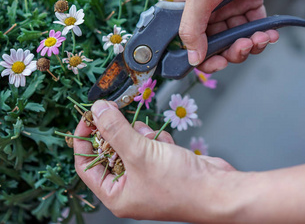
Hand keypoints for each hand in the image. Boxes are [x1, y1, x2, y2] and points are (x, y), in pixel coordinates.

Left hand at [74, 100, 238, 221]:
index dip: (84, 139)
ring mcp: (146, 175)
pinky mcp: (161, 165)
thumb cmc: (182, 185)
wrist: (220, 190)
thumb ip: (116, 130)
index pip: (86, 165)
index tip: (87, 116)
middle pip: (109, 151)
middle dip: (117, 133)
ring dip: (140, 135)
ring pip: (130, 143)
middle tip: (115, 112)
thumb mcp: (140, 153)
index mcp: (116, 194)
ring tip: (151, 139)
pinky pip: (148, 144)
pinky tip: (166, 145)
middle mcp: (129, 186)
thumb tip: (97, 111)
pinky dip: (155, 139)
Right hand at [176, 0, 297, 71]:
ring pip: (238, 38)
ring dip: (250, 43)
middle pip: (218, 45)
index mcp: (189, 10)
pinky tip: (269, 33)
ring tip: (261, 38)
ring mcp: (230, 7)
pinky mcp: (250, 1)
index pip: (192, 43)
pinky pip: (255, 25)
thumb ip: (193, 29)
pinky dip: (263, 33)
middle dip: (232, 52)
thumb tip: (193, 59)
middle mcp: (208, 11)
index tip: (216, 64)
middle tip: (242, 48)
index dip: (204, 58)